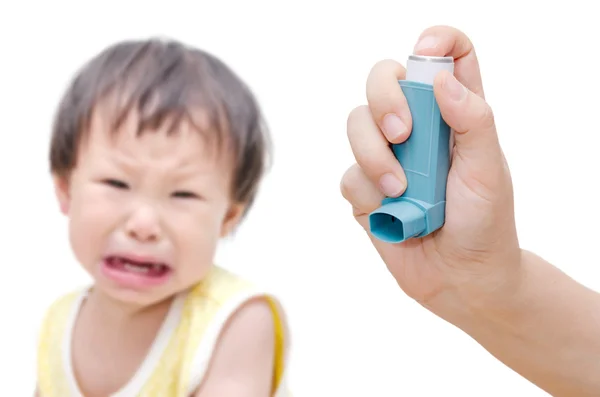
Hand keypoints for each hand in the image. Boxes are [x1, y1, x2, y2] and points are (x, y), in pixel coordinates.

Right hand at [341, 25, 521, 316]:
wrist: (460, 279)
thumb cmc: (484, 223)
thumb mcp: (489, 170)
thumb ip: (472, 119)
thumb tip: (440, 78)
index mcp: (455, 114)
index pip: (447, 56)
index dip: (436, 41)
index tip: (426, 50)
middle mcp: (417, 127)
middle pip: (384, 77)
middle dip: (385, 98)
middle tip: (402, 133)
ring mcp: (387, 156)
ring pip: (356, 125)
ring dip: (374, 157)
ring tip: (400, 191)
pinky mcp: (365, 188)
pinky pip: (348, 174)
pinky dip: (367, 192)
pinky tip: (391, 212)